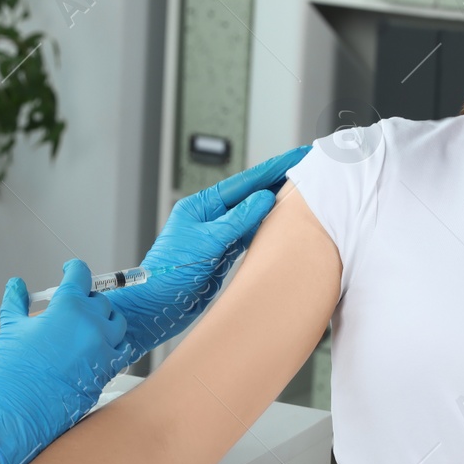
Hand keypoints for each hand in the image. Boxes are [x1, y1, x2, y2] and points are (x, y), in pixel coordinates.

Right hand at [0, 258, 131, 463]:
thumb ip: (16, 302)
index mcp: (68, 307)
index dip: (75, 270)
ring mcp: (104, 349)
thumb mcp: (11, 329)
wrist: (18, 412)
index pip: (80, 276)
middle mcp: (92, 324)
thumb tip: (16, 284)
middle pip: (100, 301)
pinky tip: (99, 349)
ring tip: (87, 327)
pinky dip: (113, 346)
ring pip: (117, 324)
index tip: (71, 270)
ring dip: (104, 321)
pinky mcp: (109, 371)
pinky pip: (121, 351)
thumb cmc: (12, 371)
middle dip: (86, 300)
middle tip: (71, 308)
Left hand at [113, 145, 308, 361]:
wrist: (157, 307)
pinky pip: (250, 237)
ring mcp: (217, 236)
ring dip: (275, 205)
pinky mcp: (222, 255)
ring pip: (253, 216)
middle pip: (251, 195)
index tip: (296, 156)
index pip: (244, 182)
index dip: (273, 168)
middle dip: (278, 182)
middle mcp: (210, 217)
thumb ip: (239, 220)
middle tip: (307, 169)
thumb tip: (265, 198)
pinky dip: (267, 229)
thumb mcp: (208, 242)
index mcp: (201, 205)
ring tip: (302, 192)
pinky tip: (283, 222)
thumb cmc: (169, 274)